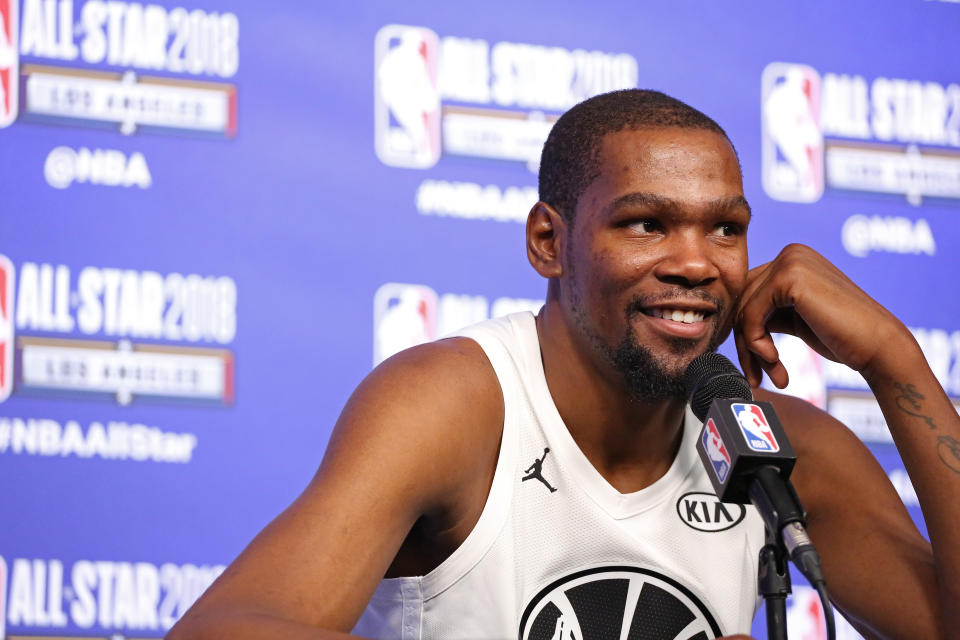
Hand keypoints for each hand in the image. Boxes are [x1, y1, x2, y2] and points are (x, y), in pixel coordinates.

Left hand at [733, 244, 907, 388]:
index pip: (748, 294)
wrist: (879, 347)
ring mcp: (790, 261)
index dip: (745, 331)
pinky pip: (751, 314)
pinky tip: (773, 361)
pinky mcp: (790, 277)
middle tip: (756, 376)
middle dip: (744, 342)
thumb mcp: (796, 317)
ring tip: (769, 376)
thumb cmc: (842, 338)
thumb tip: (729, 318)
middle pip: (743, 300)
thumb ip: (768, 310)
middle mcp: (791, 253)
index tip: (753, 364)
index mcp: (793, 260)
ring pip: (744, 310)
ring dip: (750, 349)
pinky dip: (755, 343)